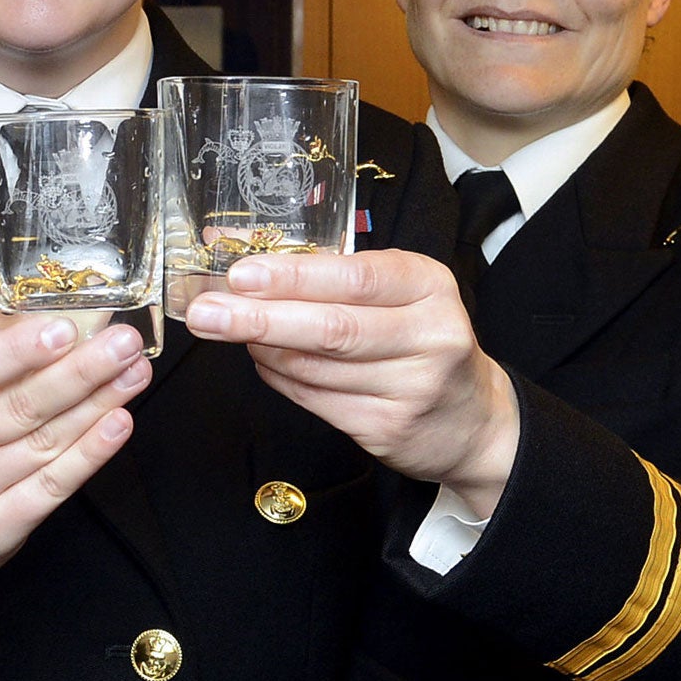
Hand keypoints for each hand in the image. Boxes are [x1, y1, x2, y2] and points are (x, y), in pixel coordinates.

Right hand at [0, 318, 151, 657]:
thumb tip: (62, 328)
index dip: (15, 352)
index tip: (63, 329)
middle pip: (17, 408)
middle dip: (80, 371)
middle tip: (124, 342)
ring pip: (43, 443)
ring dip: (97, 404)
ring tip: (134, 373)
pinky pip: (52, 486)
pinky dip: (90, 452)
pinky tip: (118, 423)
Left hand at [183, 249, 518, 517]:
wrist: (474, 419)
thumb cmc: (421, 340)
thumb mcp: (399, 292)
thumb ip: (328, 273)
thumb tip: (239, 252)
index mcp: (428, 286)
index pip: (355, 278)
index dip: (293, 278)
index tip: (241, 274)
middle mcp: (428, 336)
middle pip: (332, 327)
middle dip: (259, 318)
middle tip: (206, 312)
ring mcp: (411, 388)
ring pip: (315, 367)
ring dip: (261, 347)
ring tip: (226, 329)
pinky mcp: (387, 428)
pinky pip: (314, 399)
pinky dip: (278, 376)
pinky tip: (261, 359)